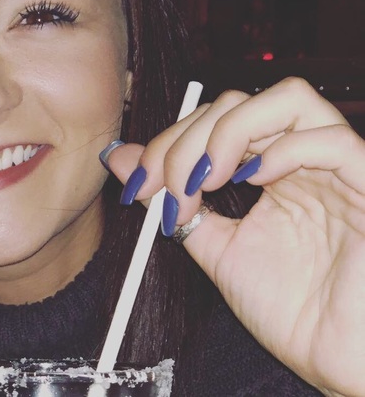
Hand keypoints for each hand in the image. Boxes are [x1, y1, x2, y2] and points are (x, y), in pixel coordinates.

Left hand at [106, 78, 364, 396]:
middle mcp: (304, 159)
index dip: (171, 140)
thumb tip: (121, 157)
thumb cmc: (291, 311)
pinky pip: (331, 141)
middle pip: (240, 103)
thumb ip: (173, 198)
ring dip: (229, 131)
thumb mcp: (217, 247)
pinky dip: (282, 151)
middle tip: (168, 186)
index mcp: (271, 169)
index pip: (216, 118)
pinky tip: (254, 182)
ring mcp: (340, 168)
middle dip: (188, 138)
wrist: (342, 363)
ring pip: (289, 99)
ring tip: (208, 180)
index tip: (142, 183)